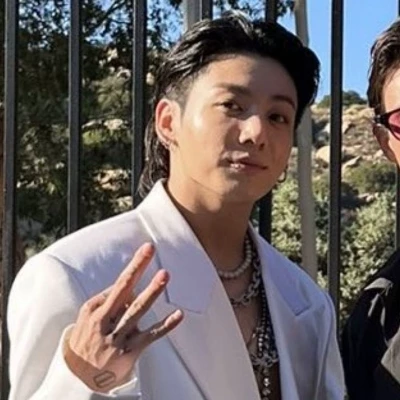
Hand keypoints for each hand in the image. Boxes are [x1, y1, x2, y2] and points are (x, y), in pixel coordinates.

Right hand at [64, 243, 183, 392]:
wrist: (77, 377)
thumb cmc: (85, 340)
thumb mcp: (86, 317)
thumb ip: (105, 300)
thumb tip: (128, 287)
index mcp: (96, 311)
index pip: (119, 285)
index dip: (134, 267)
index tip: (146, 250)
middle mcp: (107, 322)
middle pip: (124, 290)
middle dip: (137, 268)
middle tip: (149, 250)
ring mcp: (119, 336)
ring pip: (137, 310)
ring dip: (151, 292)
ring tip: (163, 275)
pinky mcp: (131, 351)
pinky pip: (151, 336)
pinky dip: (166, 325)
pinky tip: (178, 314)